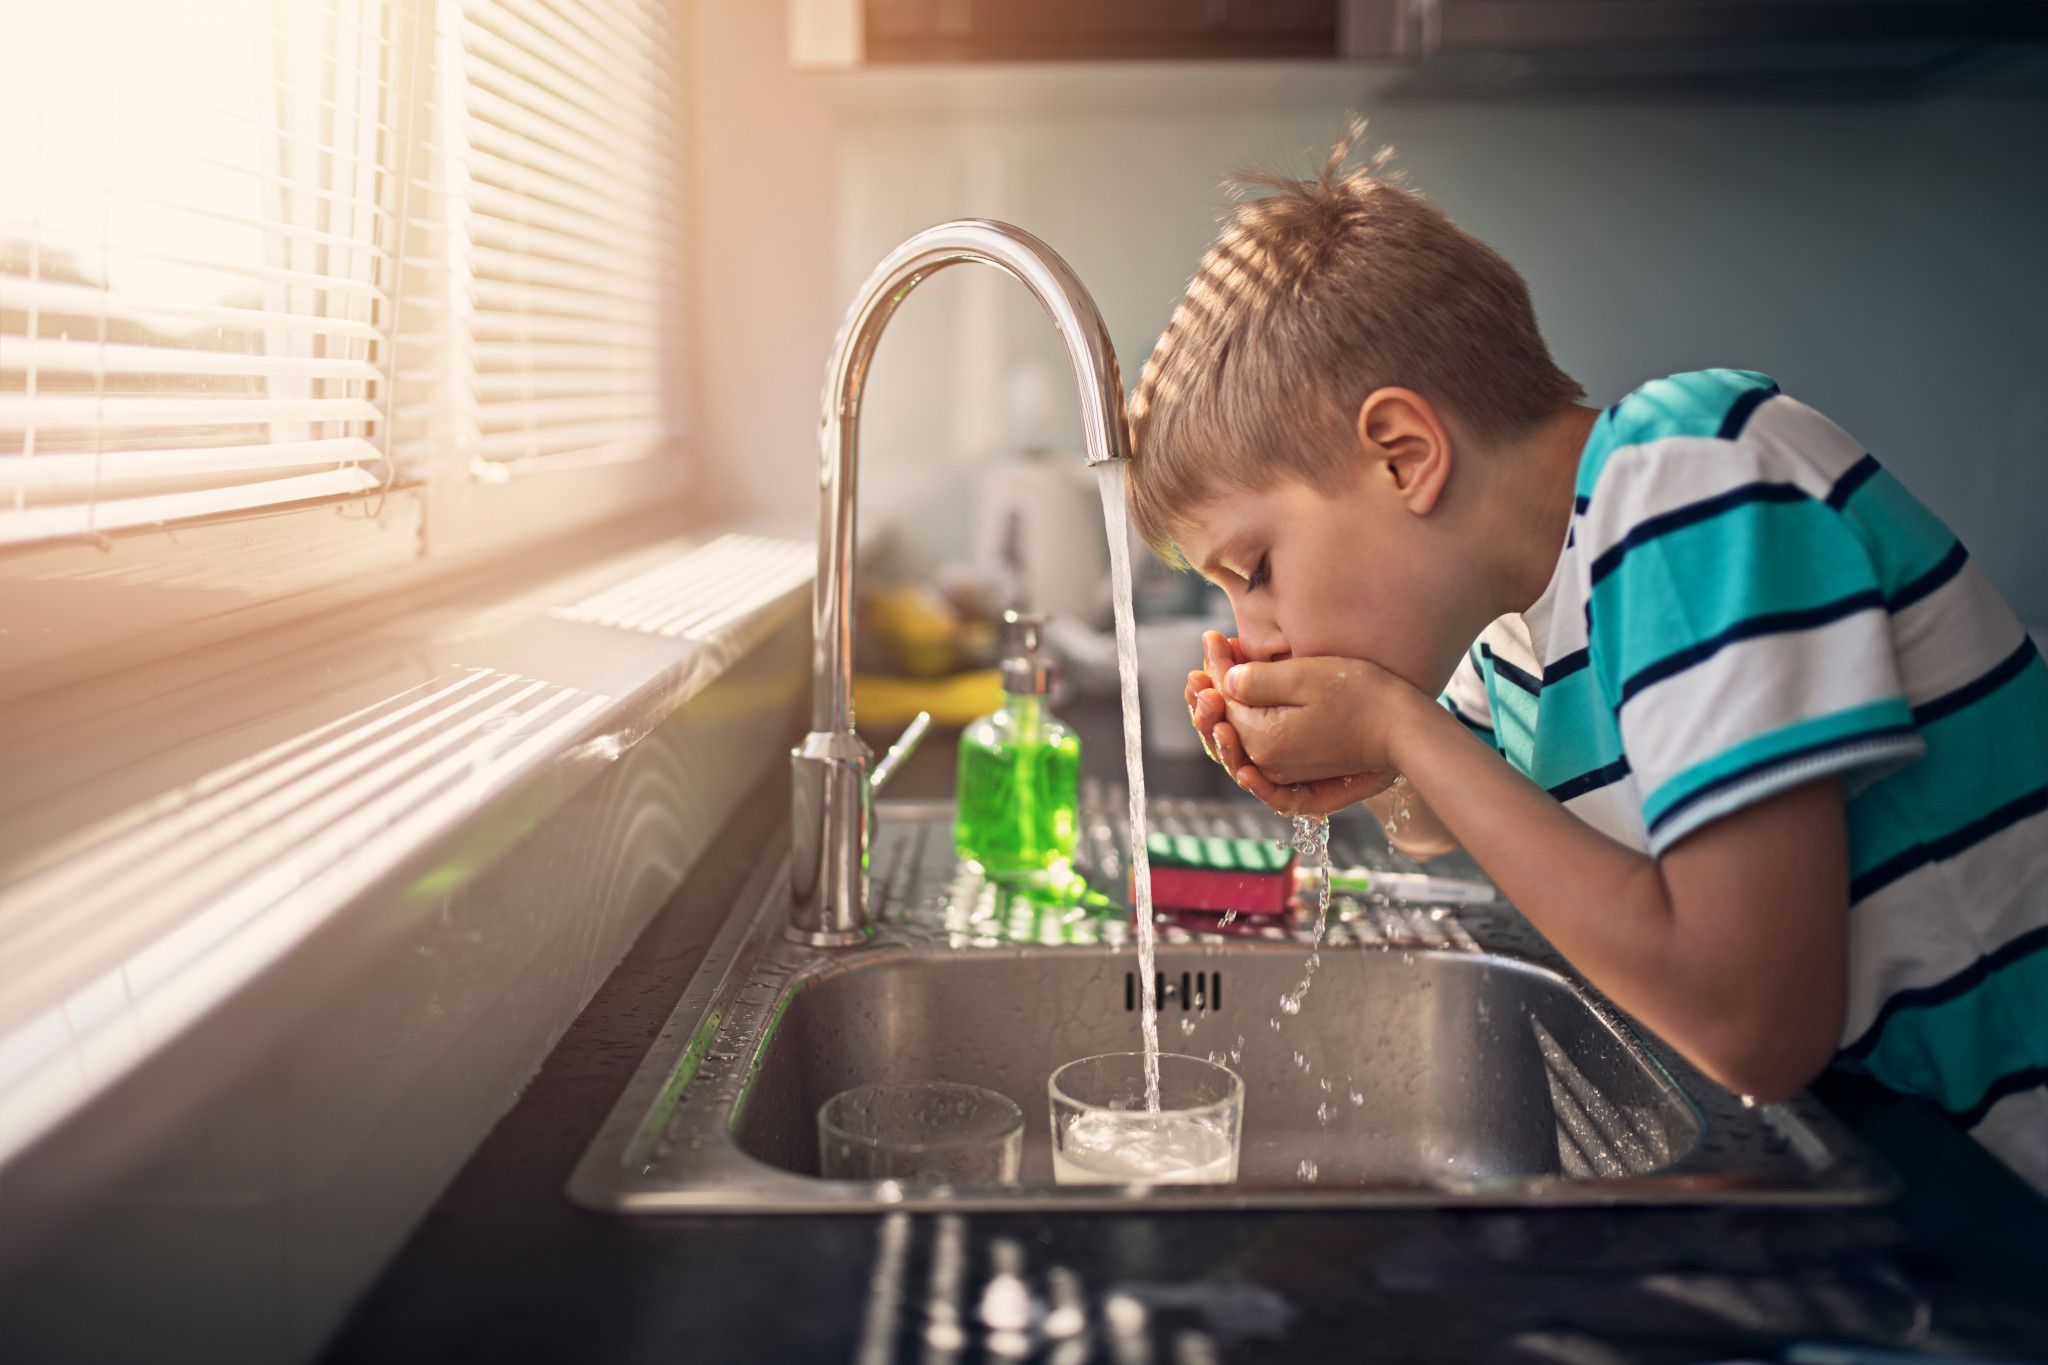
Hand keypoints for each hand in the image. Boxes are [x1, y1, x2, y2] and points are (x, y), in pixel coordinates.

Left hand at [1191, 636, 1403, 816]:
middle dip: (1209, 692)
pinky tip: (1232, 736)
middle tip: (1201, 661)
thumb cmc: (1360, 694)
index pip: (1223, 700)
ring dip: (1219, 717)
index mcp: (1264, 739)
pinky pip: (1258, 762)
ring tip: (1206, 690)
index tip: (1212, 636)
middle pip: (1224, 725)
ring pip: (1237, 744)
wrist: (1404, 729)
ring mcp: (1284, 772)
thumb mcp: (1304, 677)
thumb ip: (1257, 680)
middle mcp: (1268, 763)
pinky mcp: (1301, 773)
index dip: (1214, 667)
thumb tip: (1222, 681)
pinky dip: (1241, 746)